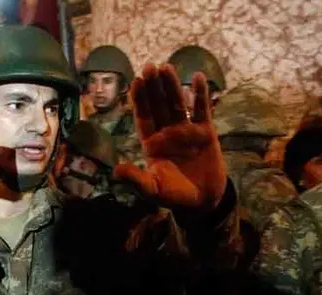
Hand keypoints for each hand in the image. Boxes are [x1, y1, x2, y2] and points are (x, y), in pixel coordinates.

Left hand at [113, 64, 226, 210]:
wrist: (203, 202)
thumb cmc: (174, 196)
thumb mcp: (153, 190)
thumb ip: (136, 179)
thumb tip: (115, 171)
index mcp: (152, 143)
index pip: (143, 116)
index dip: (139, 99)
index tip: (136, 81)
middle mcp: (167, 132)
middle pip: (158, 105)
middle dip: (153, 87)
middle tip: (149, 66)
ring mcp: (186, 130)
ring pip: (177, 103)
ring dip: (172, 86)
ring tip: (166, 67)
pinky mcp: (205, 132)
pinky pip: (202, 110)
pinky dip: (200, 94)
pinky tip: (198, 77)